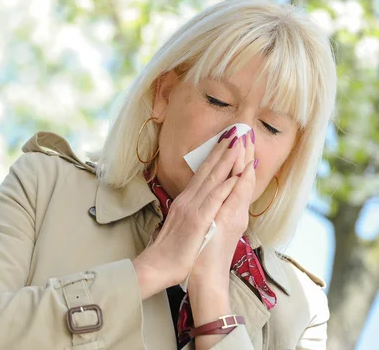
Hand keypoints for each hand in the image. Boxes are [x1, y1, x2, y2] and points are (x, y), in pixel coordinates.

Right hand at [132, 127, 245, 299]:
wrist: (158, 266)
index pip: (204, 174)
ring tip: (238, 141)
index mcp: (187, 201)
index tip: (228, 139)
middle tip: (236, 129)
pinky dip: (225, 186)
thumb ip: (190, 210)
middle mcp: (189, 200)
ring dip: (226, 159)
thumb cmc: (172, 250)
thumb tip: (198, 201)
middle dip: (223, 149)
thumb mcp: (182, 225)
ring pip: (212, 179)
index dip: (216, 155)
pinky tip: (235, 175)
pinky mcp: (198, 221)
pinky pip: (214, 200)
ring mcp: (193, 209)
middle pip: (208, 169)